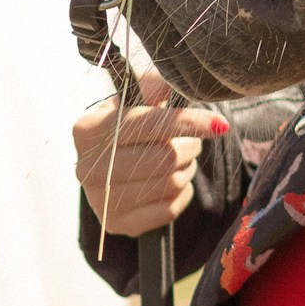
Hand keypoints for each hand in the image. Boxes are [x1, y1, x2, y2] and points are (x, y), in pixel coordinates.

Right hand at [73, 70, 229, 236]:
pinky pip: (169, 209)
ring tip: (179, 160)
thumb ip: (152, 85)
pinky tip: (170, 183)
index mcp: (87, 130)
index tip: (219, 124)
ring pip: (170, 183)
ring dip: (186, 170)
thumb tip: (173, 80)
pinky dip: (181, 194)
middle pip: (164, 157)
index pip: (148, 124)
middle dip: (190, 147)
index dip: (188, 121)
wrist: (114, 166)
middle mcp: (86, 168)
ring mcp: (99, 200)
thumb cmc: (129, 126)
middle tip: (191, 142)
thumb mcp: (135, 98)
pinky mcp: (116, 224)